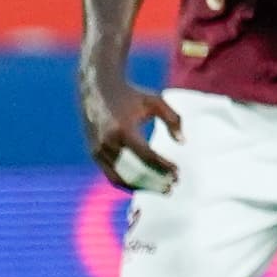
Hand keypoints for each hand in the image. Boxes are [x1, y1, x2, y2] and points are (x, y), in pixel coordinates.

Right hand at [79, 61, 182, 190]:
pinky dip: (128, 182)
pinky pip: (111, 174)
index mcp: (123, 129)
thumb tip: (183, 142)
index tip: (178, 173)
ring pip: (121, 177)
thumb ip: (173, 120)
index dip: (163, 167)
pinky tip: (144, 185)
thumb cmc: (131, 94)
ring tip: (161, 189)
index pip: (146, 155)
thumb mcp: (156, 101)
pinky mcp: (93, 153)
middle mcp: (107, 142)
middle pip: (133, 171)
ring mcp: (98, 149)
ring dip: (142, 186)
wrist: (98, 87)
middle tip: (172, 187)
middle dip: (154, 181)